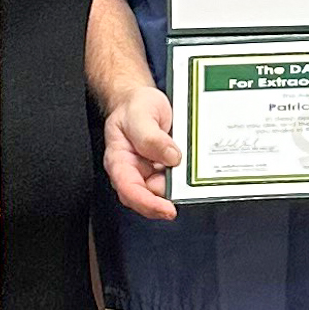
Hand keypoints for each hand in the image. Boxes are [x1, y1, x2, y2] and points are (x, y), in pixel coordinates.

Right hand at [102, 84, 178, 220]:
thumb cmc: (133, 106)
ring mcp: (149, 172)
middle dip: (166, 199)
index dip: (148, 204)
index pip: (129, 190)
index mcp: (119, 161)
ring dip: (177, 187)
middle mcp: (132, 171)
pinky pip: (174, 181)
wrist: (141, 99)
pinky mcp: (163, 170)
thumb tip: (171, 157)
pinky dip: (183, 179)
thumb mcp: (140, 115)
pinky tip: (190, 170)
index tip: (168, 209)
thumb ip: (151, 137)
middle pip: (147, 198)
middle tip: (184, 189)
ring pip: (164, 192)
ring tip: (187, 170)